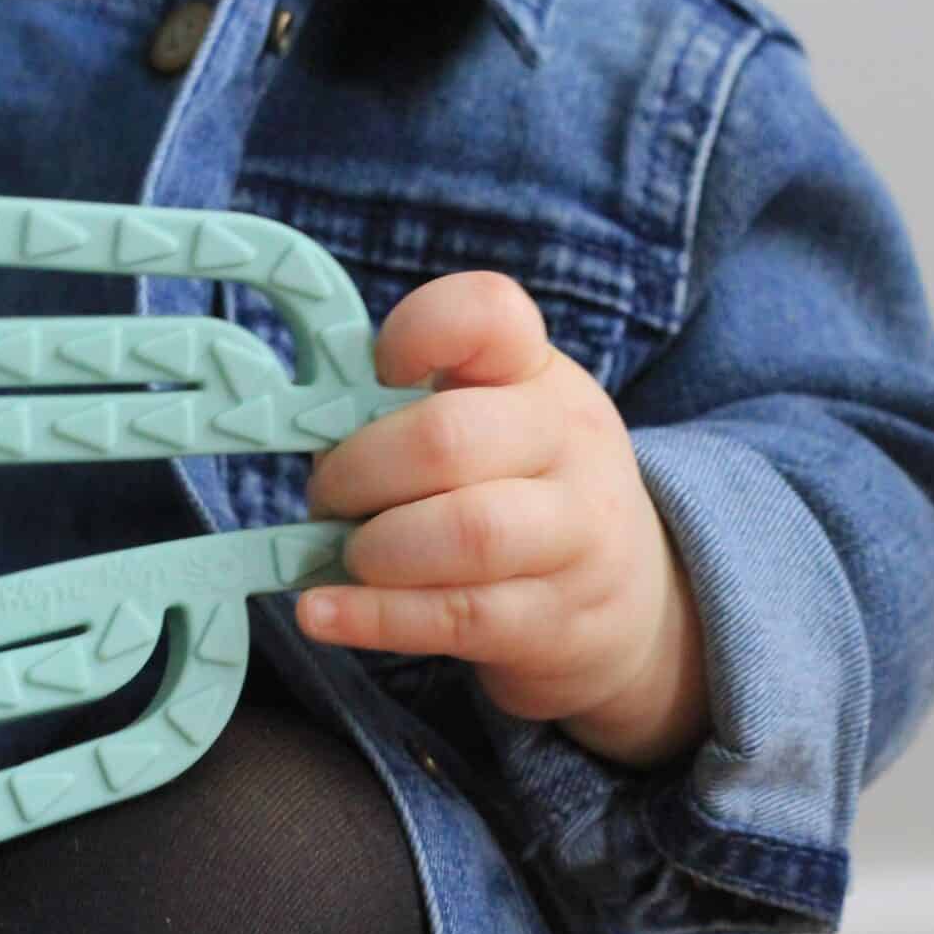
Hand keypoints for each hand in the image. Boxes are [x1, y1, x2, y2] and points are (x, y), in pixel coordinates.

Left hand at [294, 272, 709, 770]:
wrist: (634, 601)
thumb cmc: (524, 493)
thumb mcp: (498, 422)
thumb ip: (410, 409)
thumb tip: (300, 428)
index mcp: (537, 373)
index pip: (488, 314)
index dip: (417, 332)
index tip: (381, 370)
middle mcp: (568, 443)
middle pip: (447, 439)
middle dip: (358, 472)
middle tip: (328, 498)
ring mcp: (575, 535)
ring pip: (466, 532)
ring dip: (376, 548)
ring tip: (349, 555)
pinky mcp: (556, 619)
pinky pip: (456, 617)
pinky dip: (373, 617)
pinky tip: (322, 612)